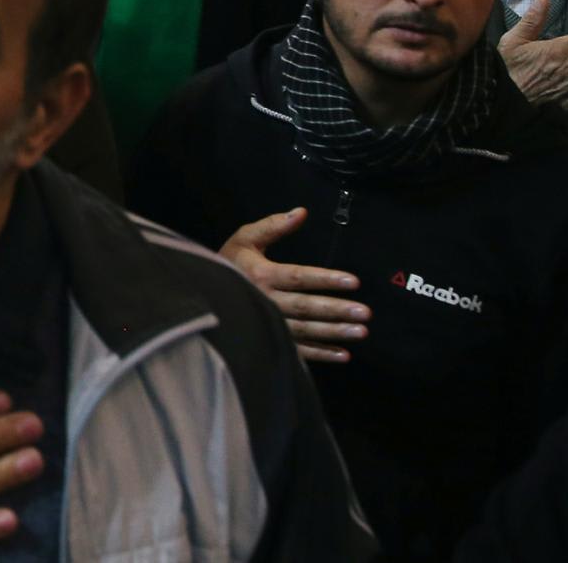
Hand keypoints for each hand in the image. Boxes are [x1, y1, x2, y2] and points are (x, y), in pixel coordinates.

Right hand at [221, 208, 365, 363]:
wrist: (202, 292)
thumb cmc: (228, 261)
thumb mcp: (245, 238)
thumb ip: (273, 225)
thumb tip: (302, 212)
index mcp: (261, 275)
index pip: (299, 277)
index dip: (326, 279)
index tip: (353, 281)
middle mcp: (266, 301)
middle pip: (306, 307)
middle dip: (337, 310)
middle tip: (365, 313)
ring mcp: (268, 324)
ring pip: (305, 330)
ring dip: (334, 332)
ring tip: (361, 332)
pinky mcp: (270, 339)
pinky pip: (298, 351)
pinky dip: (321, 354)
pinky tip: (343, 354)